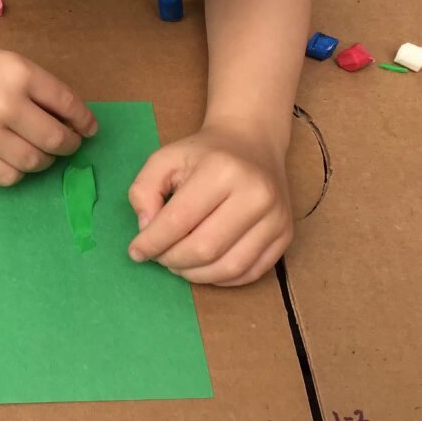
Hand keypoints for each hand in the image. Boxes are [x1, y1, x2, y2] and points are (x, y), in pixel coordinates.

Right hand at [0, 38, 96, 185]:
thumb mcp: (2, 60)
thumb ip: (34, 84)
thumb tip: (69, 116)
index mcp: (19, 73)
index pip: (67, 104)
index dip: (84, 121)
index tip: (89, 129)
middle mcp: (7, 104)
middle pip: (57, 139)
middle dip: (70, 144)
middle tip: (69, 144)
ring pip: (35, 162)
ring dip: (46, 161)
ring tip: (41, 153)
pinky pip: (9, 177)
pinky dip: (19, 173)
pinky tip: (15, 161)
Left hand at [126, 121, 292, 285]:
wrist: (252, 142)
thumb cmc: (204, 153)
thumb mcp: (164, 159)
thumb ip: (143, 190)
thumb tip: (146, 229)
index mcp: (222, 170)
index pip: (178, 221)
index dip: (151, 242)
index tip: (135, 251)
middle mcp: (255, 194)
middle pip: (204, 248)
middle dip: (172, 260)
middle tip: (158, 256)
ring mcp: (276, 217)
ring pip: (228, 267)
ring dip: (194, 274)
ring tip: (177, 263)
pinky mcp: (285, 235)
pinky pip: (250, 273)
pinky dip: (220, 278)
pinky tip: (203, 266)